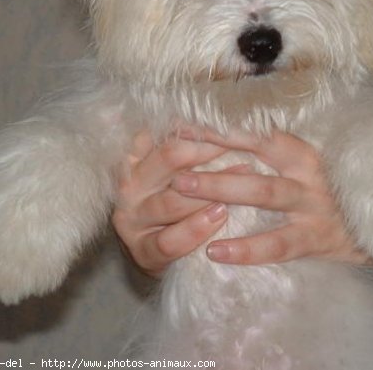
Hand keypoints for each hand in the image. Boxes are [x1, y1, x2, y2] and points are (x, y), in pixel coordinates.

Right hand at [112, 131, 229, 276]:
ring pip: (170, 201)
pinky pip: (169, 241)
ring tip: (242, 182)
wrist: (169, 257)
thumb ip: (190, 144)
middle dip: (208, 150)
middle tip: (240, 145)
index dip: (197, 125)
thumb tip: (225, 116)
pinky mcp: (142, 251)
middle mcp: (130, 184)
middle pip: (168, 158)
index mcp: (137, 156)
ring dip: (209, 191)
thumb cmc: (180, 201)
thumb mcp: (180, 168)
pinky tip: (220, 216)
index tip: (226, 120)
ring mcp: (132, 219)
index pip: (164, 131)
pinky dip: (196, 228)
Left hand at [172, 128, 370, 265]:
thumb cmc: (329, 193)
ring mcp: (311, 204)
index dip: (219, 125)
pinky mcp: (314, 238)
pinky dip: (246, 249)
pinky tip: (216, 251)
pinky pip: (277, 244)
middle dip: (213, 149)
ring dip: (220, 188)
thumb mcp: (304, 167)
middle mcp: (306, 171)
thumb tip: (223, 138)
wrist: (372, 229)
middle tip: (171, 150)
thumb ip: (272, 155)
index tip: (183, 119)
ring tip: (180, 188)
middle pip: (255, 154)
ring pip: (262, 193)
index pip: (255, 131)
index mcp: (300, 150)